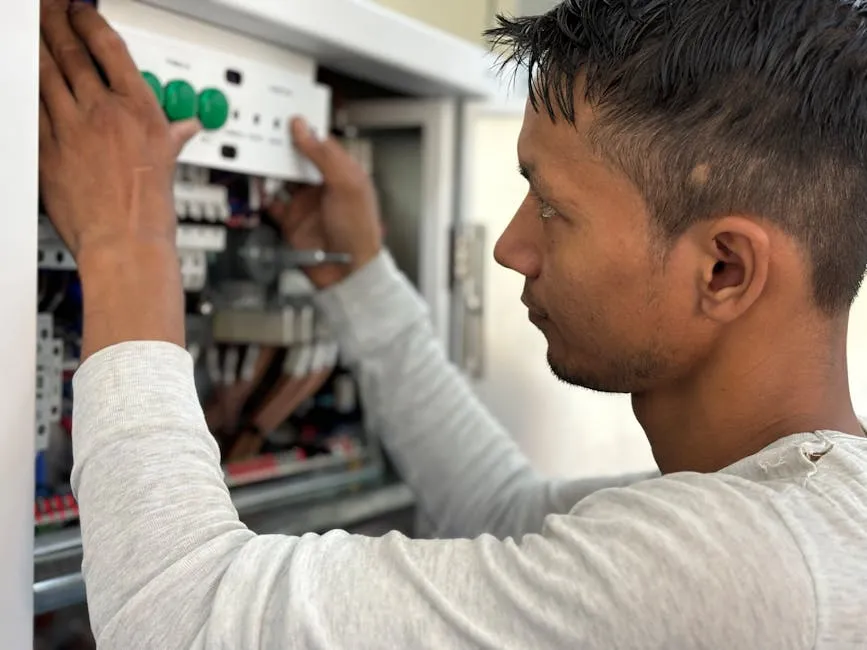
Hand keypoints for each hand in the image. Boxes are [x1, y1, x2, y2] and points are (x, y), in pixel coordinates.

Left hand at [39, 0, 199, 257]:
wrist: (126, 243)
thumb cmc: (150, 211)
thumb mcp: (170, 163)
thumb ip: (172, 136)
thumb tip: (184, 128)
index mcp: (140, 111)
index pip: (110, 48)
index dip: (91, 22)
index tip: (82, 12)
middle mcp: (104, 112)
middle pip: (72, 52)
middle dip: (56, 22)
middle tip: (49, 8)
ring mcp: (71, 129)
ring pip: (45, 72)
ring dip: (37, 45)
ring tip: (30, 28)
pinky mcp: (45, 150)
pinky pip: (30, 107)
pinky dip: (24, 86)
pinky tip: (22, 75)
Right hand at [267, 118, 383, 288]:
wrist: (346, 272)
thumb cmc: (359, 231)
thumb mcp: (346, 185)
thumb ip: (323, 155)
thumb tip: (303, 129)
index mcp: (342, 173)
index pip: (320, 143)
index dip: (303, 130)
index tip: (284, 117)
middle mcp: (322, 186)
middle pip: (296, 159)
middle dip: (281, 147)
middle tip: (263, 134)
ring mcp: (305, 204)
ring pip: (280, 178)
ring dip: (268, 169)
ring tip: (255, 156)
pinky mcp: (290, 222)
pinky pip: (270, 204)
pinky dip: (260, 195)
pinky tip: (256, 187)